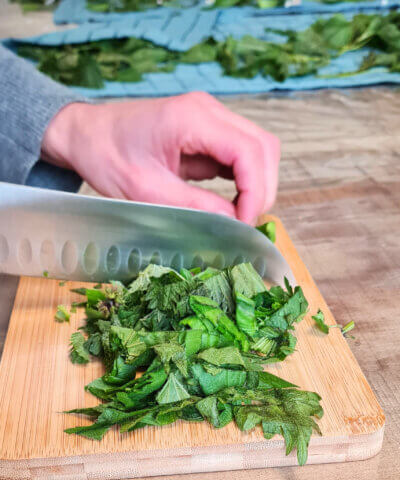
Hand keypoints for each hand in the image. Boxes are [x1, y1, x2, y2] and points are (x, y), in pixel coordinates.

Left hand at [41, 92, 279, 224]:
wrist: (86, 134)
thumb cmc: (106, 155)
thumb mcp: (145, 190)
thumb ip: (193, 206)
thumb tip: (233, 222)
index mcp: (193, 117)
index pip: (249, 151)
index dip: (255, 191)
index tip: (244, 223)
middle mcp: (209, 110)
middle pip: (263, 147)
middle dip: (261, 189)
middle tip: (244, 223)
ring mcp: (210, 118)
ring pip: (258, 150)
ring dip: (256, 185)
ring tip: (238, 216)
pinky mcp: (208, 132)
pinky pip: (240, 155)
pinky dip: (243, 181)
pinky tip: (230, 203)